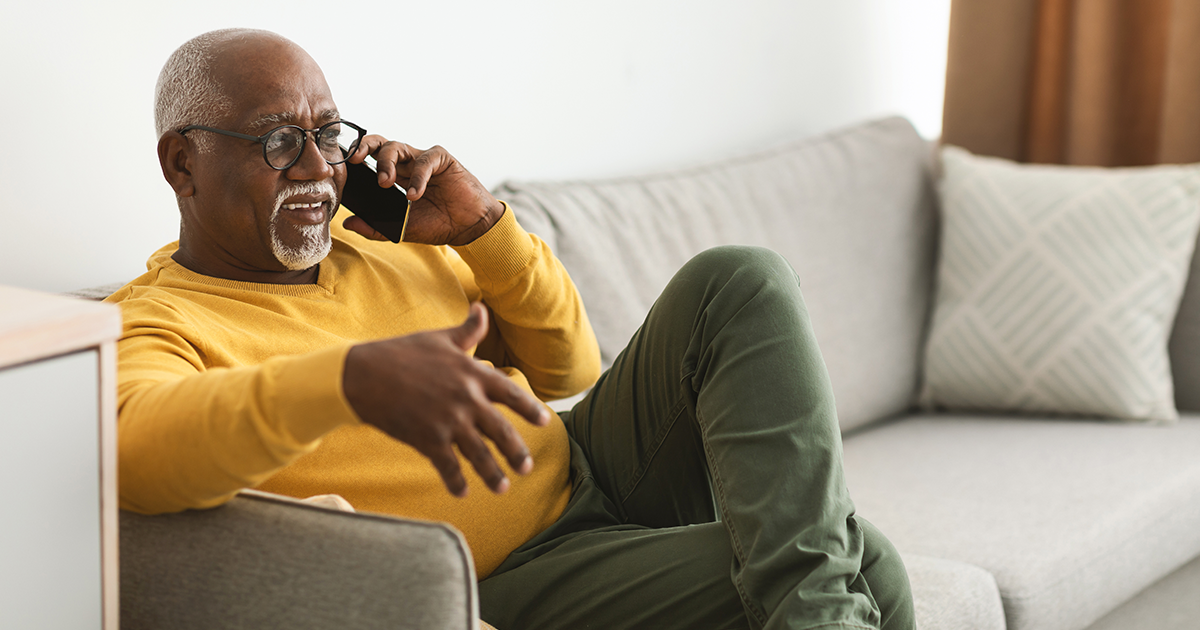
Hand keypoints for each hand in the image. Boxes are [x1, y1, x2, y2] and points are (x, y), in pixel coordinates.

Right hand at [342, 303, 550, 496]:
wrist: (362, 374)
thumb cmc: (402, 352)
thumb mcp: (439, 338)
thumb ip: (468, 330)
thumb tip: (483, 308)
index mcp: (472, 373)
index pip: (511, 394)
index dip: (530, 409)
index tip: (545, 423)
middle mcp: (466, 399)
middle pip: (501, 431)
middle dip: (516, 452)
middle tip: (527, 468)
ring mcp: (447, 421)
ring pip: (478, 454)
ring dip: (492, 474)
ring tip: (503, 489)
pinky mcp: (427, 439)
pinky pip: (447, 466)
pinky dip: (455, 481)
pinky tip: (462, 493)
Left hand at [343, 136, 504, 245]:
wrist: (469, 228)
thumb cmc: (438, 225)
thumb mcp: (401, 229)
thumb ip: (375, 227)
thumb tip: (347, 224)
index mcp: (396, 177)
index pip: (370, 159)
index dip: (356, 159)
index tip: (342, 168)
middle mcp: (407, 165)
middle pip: (379, 145)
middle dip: (363, 147)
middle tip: (355, 160)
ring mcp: (423, 160)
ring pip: (397, 147)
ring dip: (386, 163)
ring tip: (384, 183)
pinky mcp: (442, 159)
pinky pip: (424, 160)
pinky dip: (417, 177)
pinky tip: (415, 194)